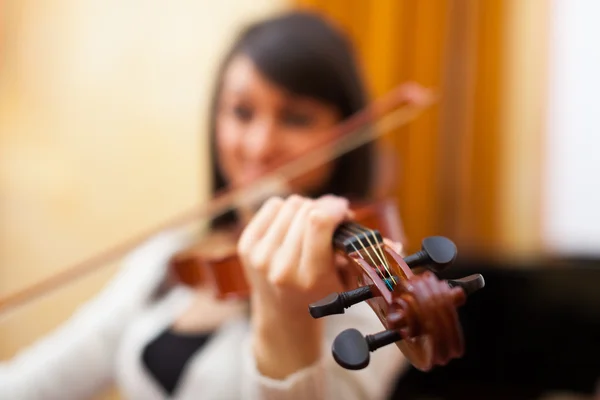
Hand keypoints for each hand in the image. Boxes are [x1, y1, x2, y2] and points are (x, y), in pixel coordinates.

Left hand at [237, 194, 350, 377]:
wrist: (282, 315)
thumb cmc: (320, 293)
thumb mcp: (346, 281)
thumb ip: (367, 258)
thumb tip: (395, 245)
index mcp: (309, 278)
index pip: (318, 222)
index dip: (335, 208)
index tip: (344, 211)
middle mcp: (280, 267)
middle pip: (305, 209)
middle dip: (323, 208)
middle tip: (331, 217)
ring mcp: (259, 257)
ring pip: (288, 204)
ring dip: (305, 207)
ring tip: (313, 223)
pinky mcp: (246, 246)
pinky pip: (271, 206)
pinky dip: (285, 210)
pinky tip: (292, 225)